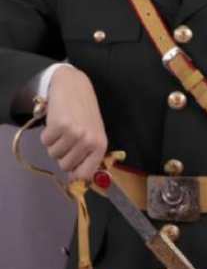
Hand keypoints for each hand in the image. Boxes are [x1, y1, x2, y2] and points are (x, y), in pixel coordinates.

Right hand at [40, 67, 106, 181]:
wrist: (74, 87)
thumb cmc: (85, 113)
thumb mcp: (92, 134)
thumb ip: (87, 156)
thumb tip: (74, 180)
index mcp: (100, 145)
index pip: (85, 174)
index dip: (75, 175)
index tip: (71, 172)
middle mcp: (89, 141)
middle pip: (65, 166)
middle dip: (62, 155)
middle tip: (68, 140)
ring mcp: (74, 134)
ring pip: (53, 154)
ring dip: (54, 144)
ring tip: (63, 129)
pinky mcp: (59, 126)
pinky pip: (45, 142)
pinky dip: (46, 134)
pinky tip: (56, 122)